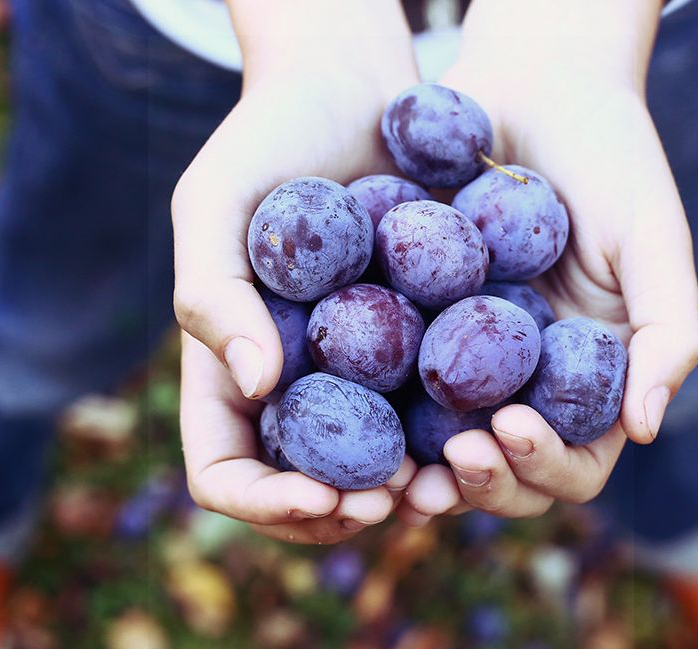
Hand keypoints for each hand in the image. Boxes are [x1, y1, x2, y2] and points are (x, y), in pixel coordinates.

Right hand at [173, 4, 419, 543]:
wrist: (352, 87)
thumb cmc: (266, 138)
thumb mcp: (214, 204)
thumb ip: (213, 294)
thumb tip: (259, 387)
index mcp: (230, 374)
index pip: (224, 474)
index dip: (265, 504)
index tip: (322, 492)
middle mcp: (293, 390)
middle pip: (302, 493)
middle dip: (341, 512)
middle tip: (392, 502)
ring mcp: (358, 377)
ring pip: (373, 471)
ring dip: (405, 493)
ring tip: (445, 478)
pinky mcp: (419, 349)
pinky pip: (430, 414)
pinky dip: (451, 438)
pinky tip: (484, 430)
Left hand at [398, 3, 697, 524]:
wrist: (532, 85)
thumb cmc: (609, 154)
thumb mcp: (653, 236)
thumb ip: (669, 330)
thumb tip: (644, 431)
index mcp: (590, 380)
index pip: (576, 461)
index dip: (546, 465)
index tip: (509, 426)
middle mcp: (529, 386)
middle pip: (507, 473)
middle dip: (484, 482)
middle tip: (453, 457)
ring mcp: (468, 366)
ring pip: (443, 451)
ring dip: (425, 476)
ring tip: (396, 477)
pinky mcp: (413, 333)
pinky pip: (391, 392)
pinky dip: (376, 420)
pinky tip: (349, 420)